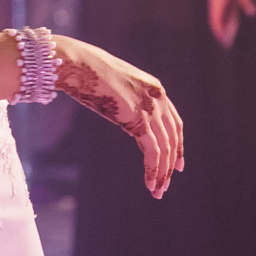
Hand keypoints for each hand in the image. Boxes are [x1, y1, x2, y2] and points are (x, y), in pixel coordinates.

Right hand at [53, 34, 183, 196]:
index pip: (174, 123)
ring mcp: (150, 108)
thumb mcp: (114, 84)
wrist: (78, 64)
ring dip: (162, 173)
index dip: (177, 145)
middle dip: (170, 164)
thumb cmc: (87, 71)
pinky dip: (153, 170)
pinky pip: (153, 152)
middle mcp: (158, 97)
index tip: (177, 165)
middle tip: (165, 184)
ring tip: (157, 191)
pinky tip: (149, 184)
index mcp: (155, 87)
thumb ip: (125, 97)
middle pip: (173, 138)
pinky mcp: (139, 119)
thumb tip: (119, 106)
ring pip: (165, 148)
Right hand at [207, 0, 254, 46]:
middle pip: (215, 18)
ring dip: (222, 23)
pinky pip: (219, 6)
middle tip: (227, 43)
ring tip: (229, 33)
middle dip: (221, 31)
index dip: (219, 32)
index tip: (224, 42)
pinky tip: (230, 17)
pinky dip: (223, 15)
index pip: (216, 20)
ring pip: (216, 12)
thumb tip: (251, 13)